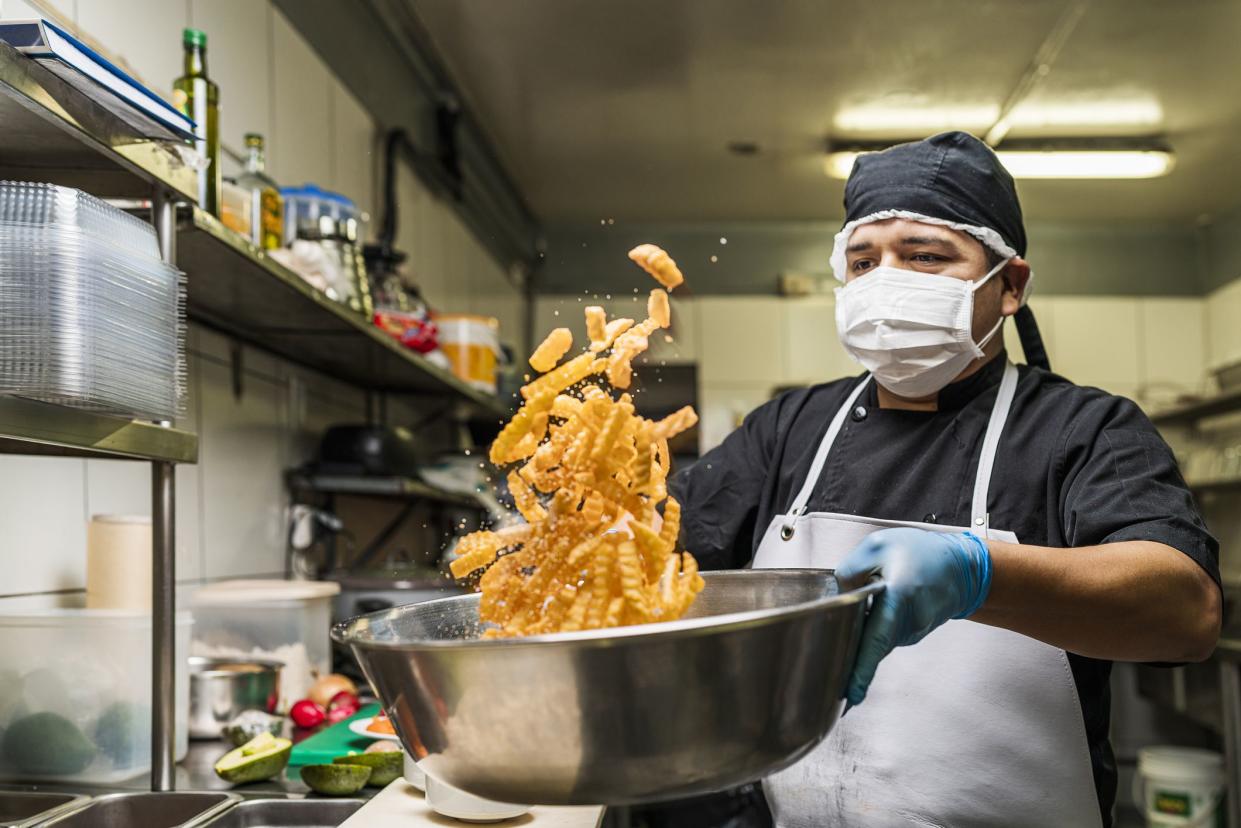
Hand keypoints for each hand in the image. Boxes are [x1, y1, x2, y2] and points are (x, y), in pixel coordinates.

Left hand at [837, 528, 991, 706]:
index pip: (879, 637)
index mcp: (901, 594)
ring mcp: (914, 632)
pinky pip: (884, 638)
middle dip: (850, 658)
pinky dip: (871, 633)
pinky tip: (865, 617)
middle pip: (872, 645)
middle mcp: (911, 621)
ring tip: (844, 630)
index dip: (864, 667)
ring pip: (877, 642)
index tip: (852, 695)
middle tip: (827, 674)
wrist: (963, 567)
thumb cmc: (921, 552)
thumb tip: (835, 597)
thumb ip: (850, 569)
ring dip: (859, 639)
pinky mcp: (911, 635)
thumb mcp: (878, 546)